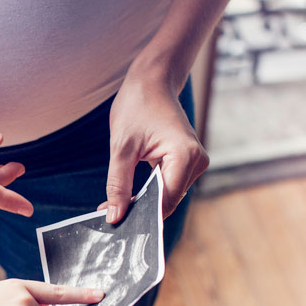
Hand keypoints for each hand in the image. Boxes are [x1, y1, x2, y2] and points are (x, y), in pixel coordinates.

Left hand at [103, 77, 208, 221]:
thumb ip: (118, 184)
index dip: (141, 215)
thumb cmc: (137, 106)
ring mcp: (194, 163)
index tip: (115, 223)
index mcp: (185, 156)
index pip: (165, 201)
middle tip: (108, 214)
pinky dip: (148, 192)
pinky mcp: (187, 163)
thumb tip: (115, 216)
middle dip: (139, 209)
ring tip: (114, 204)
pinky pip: (167, 186)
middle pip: (167, 201)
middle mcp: (197, 162)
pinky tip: (128, 194)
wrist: (152, 81)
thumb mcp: (120, 147)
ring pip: (166, 196)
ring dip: (142, 201)